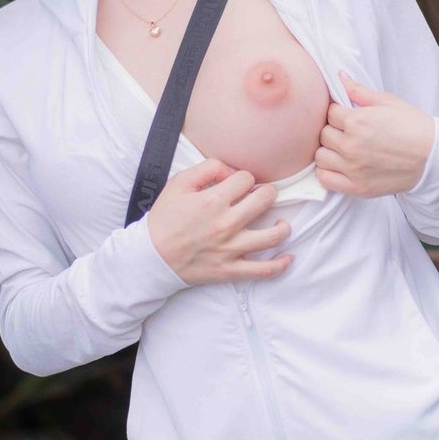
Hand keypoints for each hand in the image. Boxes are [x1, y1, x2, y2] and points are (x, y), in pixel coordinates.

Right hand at [146, 159, 293, 285]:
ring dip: (282, 226)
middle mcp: (226, 224)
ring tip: (280, 222)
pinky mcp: (230, 270)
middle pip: (265, 200)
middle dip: (267, 193)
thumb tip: (231, 170)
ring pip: (273, 236)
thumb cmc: (164, 219)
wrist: (150, 257)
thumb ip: (207, 168)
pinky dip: (280, 265)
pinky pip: (263, 270)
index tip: (238, 185)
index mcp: (213, 201)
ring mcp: (231, 249)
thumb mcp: (179, 183)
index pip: (246, 179)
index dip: (244, 178)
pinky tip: (288, 258)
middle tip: (262, 196)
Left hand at [314, 71, 433, 198]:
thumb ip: (359, 91)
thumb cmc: (413, 126)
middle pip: (323, 134)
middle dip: (333, 130)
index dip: (338, 112)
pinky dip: (328, 172)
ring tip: (343, 149)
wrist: (433, 157)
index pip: (329, 112)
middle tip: (347, 132)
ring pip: (320, 156)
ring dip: (329, 151)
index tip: (347, 116)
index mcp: (357, 121)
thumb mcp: (388, 102)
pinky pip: (325, 179)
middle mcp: (351, 145)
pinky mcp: (356, 187)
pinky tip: (340, 166)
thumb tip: (339, 76)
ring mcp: (353, 168)